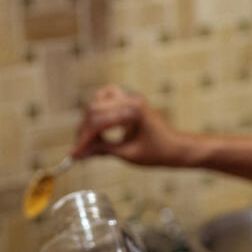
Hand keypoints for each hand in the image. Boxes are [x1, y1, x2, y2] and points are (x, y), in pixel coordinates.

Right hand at [72, 85, 190, 165]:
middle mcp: (130, 100)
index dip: (84, 139)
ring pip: (98, 100)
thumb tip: (80, 154)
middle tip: (79, 148)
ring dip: (89, 119)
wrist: (176, 147)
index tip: (75, 153)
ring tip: (87, 138)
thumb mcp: (128, 154)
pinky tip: (97, 125)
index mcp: (133, 112)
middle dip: (84, 130)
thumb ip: (102, 151)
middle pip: (94, 109)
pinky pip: (106, 97)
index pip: (98, 122)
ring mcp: (130, 98)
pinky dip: (98, 109)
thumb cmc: (157, 152)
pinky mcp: (129, 101)